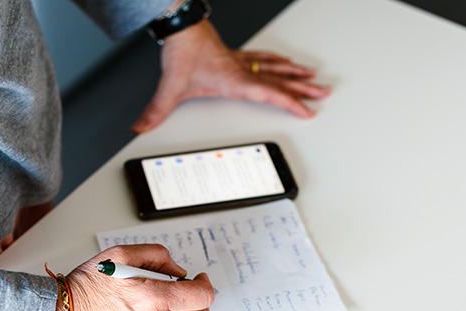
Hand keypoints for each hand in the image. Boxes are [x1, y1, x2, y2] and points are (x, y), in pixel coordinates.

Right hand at [39, 244, 213, 310]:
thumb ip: (156, 255)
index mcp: (154, 298)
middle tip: (185, 294)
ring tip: (154, 304)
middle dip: (198, 303)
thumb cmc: (85, 289)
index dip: (205, 285)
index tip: (200, 280)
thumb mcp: (120, 255)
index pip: (202, 296)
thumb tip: (178, 271)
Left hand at [132, 20, 329, 133]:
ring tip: (313, 77)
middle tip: (323, 94)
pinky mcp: (237, 56)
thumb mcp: (171, 86)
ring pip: (276, 67)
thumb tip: (141, 127)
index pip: (269, 93)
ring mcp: (242, 62)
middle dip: (303, 89)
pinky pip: (265, 58)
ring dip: (296, 73)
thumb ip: (158, 110)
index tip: (308, 111)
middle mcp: (243, 71)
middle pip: (280, 80)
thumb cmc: (183, 52)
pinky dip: (278, 61)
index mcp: (235, 80)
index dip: (290, 103)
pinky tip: (284, 61)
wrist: (181, 27)